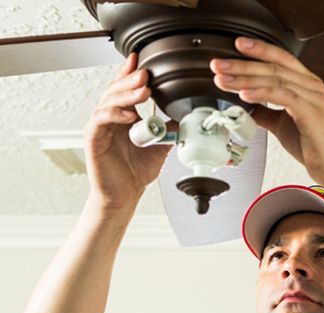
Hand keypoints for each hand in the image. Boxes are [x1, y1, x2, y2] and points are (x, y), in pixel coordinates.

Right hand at [83, 53, 176, 212]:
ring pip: (109, 101)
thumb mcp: (159, 147)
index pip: (125, 89)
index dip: (130, 73)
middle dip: (131, 80)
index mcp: (124, 117)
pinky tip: (129, 115)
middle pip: (116, 90)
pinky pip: (100, 120)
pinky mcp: (93, 139)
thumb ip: (168, 130)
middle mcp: (110, 119)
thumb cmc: (136, 173)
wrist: (125, 196)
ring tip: (143, 91)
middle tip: (146, 73)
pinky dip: (114, 114)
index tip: (140, 59)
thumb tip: (183, 117)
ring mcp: (100, 127)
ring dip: (126, 94)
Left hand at [210, 37, 323, 188]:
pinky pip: (283, 97)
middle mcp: (313, 87)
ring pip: (276, 79)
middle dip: (242, 64)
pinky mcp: (312, 113)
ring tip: (224, 79)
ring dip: (245, 78)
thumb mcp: (285, 126)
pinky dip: (261, 93)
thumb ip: (267, 113)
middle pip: (273, 66)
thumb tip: (247, 107)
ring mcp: (314, 98)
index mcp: (308, 85)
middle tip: (218, 64)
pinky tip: (244, 94)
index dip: (259, 49)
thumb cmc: (317, 148)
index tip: (236, 47)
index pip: (281, 58)